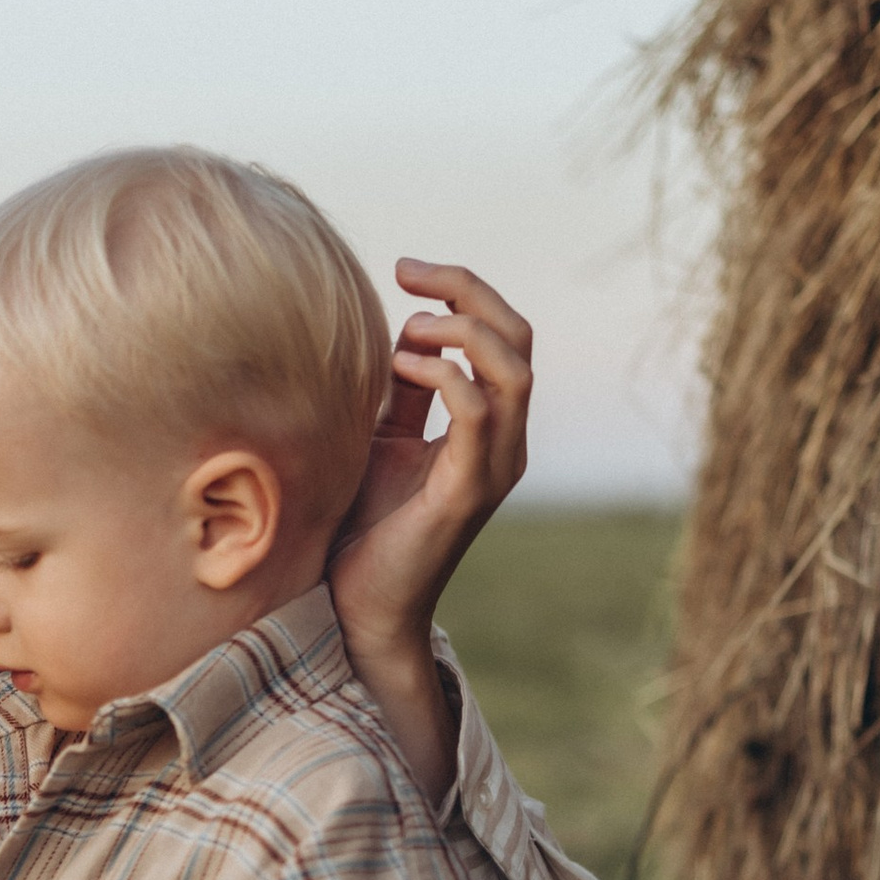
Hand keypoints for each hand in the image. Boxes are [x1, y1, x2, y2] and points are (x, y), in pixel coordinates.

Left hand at [325, 262, 532, 804]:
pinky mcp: (468, 491)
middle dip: (467, 291)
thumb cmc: (362, 527)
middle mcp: (504, 444)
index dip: (461, 291)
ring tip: (406, 329)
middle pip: (519, 338)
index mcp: (487, 427)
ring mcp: (493, 467)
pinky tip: (399, 368)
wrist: (360, 609)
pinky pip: (480, 412)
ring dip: (460, 330)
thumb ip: (401, 393)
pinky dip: (445, 375)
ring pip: (514, 369)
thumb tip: (393, 333)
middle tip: (407, 271)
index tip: (402, 270)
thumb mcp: (380, 441)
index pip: (503, 336)